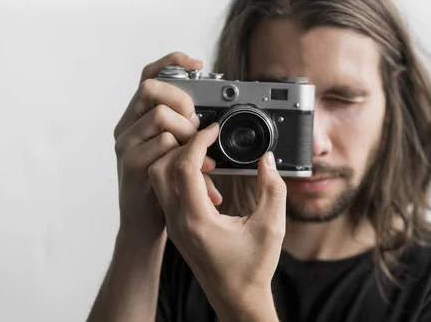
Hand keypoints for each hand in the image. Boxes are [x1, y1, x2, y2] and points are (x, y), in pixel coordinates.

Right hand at [112, 52, 222, 238]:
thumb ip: (187, 132)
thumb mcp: (176, 152)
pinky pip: (163, 144)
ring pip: (160, 117)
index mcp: (137, 118)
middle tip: (197, 121)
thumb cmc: (165, 183)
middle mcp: (127, 127)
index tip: (198, 64)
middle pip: (151, 89)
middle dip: (182, 99)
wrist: (145, 224)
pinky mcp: (131, 165)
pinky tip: (202, 168)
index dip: (171, 62)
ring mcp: (126, 145)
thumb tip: (215, 120)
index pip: (147, 76)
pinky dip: (189, 153)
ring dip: (188, 131)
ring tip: (199, 150)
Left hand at [148, 123, 286, 317]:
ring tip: (207, 157)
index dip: (198, 141)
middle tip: (206, 140)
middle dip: (181, 147)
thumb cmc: (253, 269)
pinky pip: (167, 192)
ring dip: (178, 161)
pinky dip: (181, 176)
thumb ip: (272, 188)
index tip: (214, 130)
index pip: (183, 168)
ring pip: (158, 180)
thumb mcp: (272, 226)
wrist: (238, 299)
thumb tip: (266, 160)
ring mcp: (174, 226)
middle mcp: (178, 222)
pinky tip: (207, 178)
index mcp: (197, 221)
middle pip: (159, 169)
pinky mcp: (176, 228)